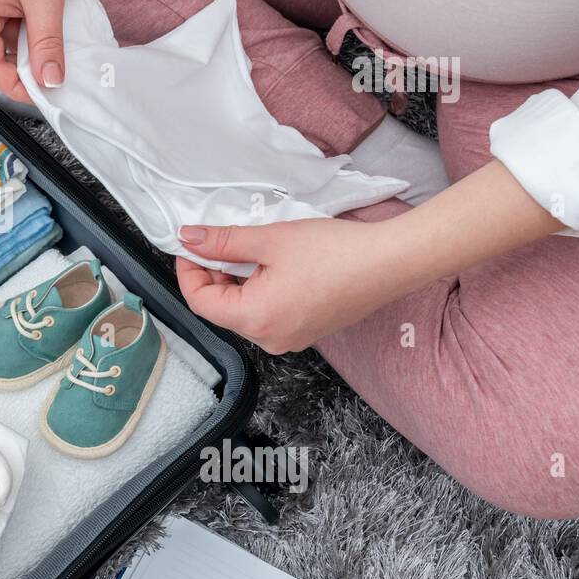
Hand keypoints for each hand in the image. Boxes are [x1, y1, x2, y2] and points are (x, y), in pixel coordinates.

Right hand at [0, 0, 72, 101]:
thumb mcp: (46, 0)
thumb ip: (46, 46)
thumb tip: (50, 82)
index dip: (17, 85)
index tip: (45, 95)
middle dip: (22, 67)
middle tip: (54, 75)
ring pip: (0, 42)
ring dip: (27, 49)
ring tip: (54, 47)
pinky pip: (5, 26)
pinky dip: (27, 32)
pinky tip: (47, 28)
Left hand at [175, 219, 403, 353]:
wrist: (390, 262)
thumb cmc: (334, 251)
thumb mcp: (270, 239)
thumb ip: (223, 242)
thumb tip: (188, 239)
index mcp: (255, 320)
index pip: (200, 302)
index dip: (189, 271)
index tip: (191, 245)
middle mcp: (269, 339)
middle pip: (221, 309)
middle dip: (214, 275)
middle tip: (219, 241)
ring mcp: (289, 340)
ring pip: (244, 311)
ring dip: (237, 281)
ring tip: (250, 250)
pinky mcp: (305, 332)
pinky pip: (267, 315)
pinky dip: (259, 291)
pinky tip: (271, 265)